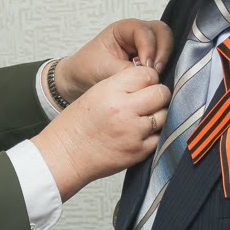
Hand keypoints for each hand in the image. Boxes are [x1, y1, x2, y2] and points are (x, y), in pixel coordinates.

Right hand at [31, 65, 168, 199]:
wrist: (65, 154)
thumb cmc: (77, 125)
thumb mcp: (96, 93)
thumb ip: (124, 86)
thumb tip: (151, 82)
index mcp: (112, 90)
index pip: (148, 75)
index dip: (149, 79)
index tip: (144, 85)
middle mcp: (125, 109)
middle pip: (162, 93)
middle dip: (158, 96)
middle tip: (149, 101)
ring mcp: (134, 131)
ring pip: (165, 115)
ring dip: (158, 116)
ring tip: (143, 119)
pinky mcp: (138, 151)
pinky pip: (159, 137)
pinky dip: (153, 135)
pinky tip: (139, 134)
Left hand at [55, 19, 173, 100]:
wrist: (79, 80)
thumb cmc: (87, 69)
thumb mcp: (105, 70)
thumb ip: (127, 72)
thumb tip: (149, 77)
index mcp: (123, 29)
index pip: (144, 31)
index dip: (148, 48)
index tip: (145, 66)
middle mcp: (136, 33)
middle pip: (161, 32)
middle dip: (162, 50)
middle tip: (156, 70)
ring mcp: (145, 45)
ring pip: (166, 42)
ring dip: (165, 57)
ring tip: (157, 75)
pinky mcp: (149, 58)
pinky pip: (164, 56)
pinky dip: (165, 65)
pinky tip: (157, 78)